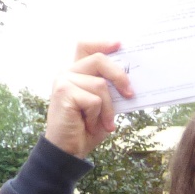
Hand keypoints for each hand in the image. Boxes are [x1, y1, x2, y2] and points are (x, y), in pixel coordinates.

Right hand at [44, 38, 126, 158]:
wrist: (69, 150)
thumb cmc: (87, 128)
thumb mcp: (105, 105)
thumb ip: (110, 89)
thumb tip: (131, 79)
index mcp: (76, 72)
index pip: (86, 46)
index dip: (102, 43)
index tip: (119, 45)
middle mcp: (67, 72)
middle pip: (99, 59)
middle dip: (119, 76)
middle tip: (130, 94)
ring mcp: (63, 80)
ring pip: (100, 85)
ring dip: (107, 109)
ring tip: (102, 123)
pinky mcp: (63, 92)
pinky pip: (94, 99)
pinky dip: (97, 116)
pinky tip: (88, 125)